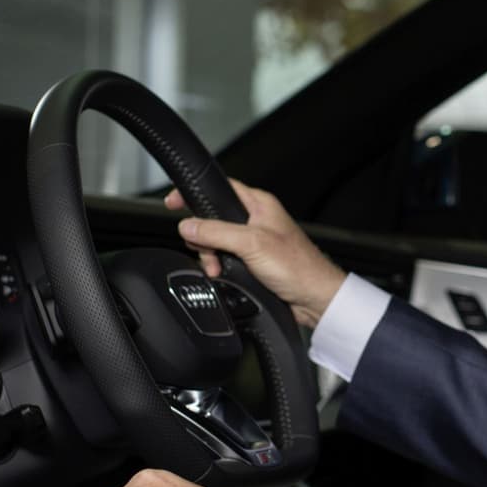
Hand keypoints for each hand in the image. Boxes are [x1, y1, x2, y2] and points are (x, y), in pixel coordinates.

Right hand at [166, 179, 346, 326]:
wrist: (313, 298)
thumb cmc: (297, 266)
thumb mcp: (251, 244)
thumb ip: (217, 232)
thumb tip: (188, 225)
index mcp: (258, 204)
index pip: (219, 188)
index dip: (195, 194)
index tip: (173, 203)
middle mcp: (255, 220)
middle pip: (211, 219)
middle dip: (203, 238)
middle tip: (209, 253)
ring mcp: (252, 241)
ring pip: (215, 242)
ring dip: (210, 257)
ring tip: (218, 269)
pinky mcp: (251, 261)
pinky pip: (224, 259)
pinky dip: (218, 267)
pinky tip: (223, 276)